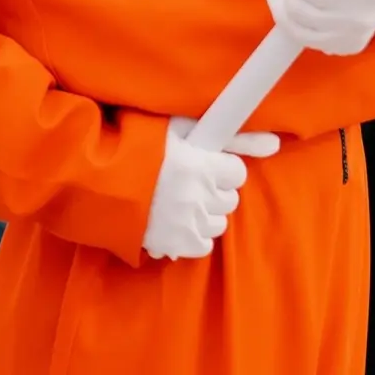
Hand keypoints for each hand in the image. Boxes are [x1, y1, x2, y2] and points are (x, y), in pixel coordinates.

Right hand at [142, 116, 280, 260]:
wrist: (96, 179)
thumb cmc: (139, 145)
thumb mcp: (184, 128)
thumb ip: (234, 137)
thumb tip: (277, 144)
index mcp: (199, 165)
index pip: (237, 173)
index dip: (223, 168)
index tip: (206, 163)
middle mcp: (195, 197)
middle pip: (230, 199)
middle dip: (215, 189)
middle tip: (191, 179)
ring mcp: (183, 223)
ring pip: (218, 223)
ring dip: (205, 212)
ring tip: (182, 199)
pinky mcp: (171, 244)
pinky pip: (202, 245)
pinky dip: (194, 234)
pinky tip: (178, 219)